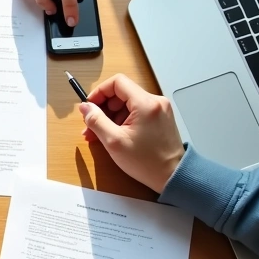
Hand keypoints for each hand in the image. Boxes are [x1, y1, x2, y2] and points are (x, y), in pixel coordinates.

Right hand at [79, 74, 186, 193]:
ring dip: (111, 116)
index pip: (117, 82)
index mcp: (145, 104)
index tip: (89, 106)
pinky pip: (136, 111)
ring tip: (100, 134)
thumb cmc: (148, 162)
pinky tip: (114, 134)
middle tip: (91, 124)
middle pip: (121, 93)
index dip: (99, 92)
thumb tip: (85, 107)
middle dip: (103, 107)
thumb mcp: (114, 142)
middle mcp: (155, 102)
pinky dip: (123, 120)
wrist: (173, 176)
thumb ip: (96, 121)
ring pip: (128, 103)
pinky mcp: (160, 117)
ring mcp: (159, 109)